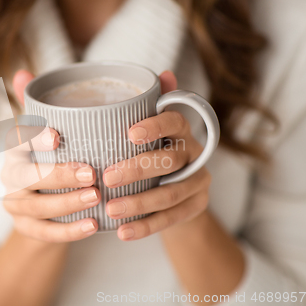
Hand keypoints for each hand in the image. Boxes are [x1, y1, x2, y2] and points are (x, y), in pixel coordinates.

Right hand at [2, 70, 100, 242]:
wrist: (40, 211)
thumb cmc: (49, 163)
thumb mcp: (44, 136)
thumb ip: (38, 106)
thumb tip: (22, 72)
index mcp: (15, 150)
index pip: (17, 140)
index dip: (33, 137)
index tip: (56, 134)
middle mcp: (10, 176)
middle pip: (27, 176)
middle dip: (58, 174)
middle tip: (91, 173)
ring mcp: (16, 205)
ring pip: (37, 206)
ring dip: (66, 203)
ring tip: (96, 198)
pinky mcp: (26, 229)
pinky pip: (45, 233)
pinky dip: (69, 231)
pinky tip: (93, 226)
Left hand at [104, 71, 211, 240]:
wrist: (179, 192)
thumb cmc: (152, 153)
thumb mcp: (148, 131)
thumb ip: (146, 106)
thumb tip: (163, 73)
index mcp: (179, 130)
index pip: (174, 120)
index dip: (155, 125)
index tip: (130, 133)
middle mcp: (193, 153)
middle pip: (169, 159)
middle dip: (137, 168)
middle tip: (107, 177)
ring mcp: (198, 181)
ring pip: (171, 192)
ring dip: (139, 202)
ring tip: (111, 209)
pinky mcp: (197, 206)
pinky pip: (172, 218)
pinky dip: (146, 226)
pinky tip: (123, 232)